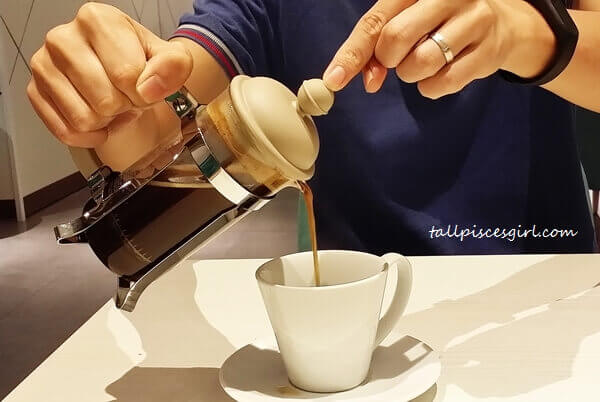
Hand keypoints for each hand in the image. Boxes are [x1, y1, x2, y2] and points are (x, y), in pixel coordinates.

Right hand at [27, 2, 192, 147]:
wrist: (121, 69)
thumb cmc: (139, 60)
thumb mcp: (171, 58)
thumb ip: (173, 66)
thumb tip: (149, 87)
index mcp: (97, 20)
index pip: (126, 75)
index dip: (144, 92)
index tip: (145, 86)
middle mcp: (63, 38)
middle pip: (105, 101)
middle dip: (125, 107)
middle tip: (128, 96)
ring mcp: (44, 65)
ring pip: (84, 119)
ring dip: (107, 121)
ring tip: (114, 103)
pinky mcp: (35, 91)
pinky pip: (66, 132)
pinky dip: (89, 135)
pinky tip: (99, 119)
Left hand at [323, 0, 554, 97]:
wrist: (500, 24)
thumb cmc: (440, 20)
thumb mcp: (406, 19)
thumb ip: (378, 46)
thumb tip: (367, 80)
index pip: (375, 21)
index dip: (352, 53)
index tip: (334, 79)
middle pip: (395, 39)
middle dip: (388, 60)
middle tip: (399, 58)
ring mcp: (473, 20)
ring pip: (419, 64)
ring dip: (412, 74)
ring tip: (425, 61)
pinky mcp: (488, 51)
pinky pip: (443, 84)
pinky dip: (432, 87)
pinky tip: (443, 71)